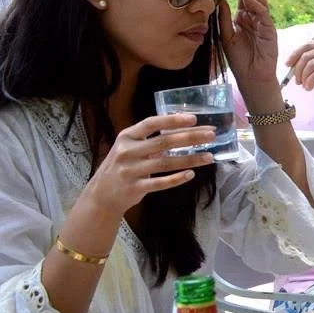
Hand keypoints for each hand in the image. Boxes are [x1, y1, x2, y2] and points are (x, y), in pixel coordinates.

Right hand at [84, 114, 216, 216]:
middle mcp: (127, 152)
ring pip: (165, 163)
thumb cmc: (124, 165)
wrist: (102, 194)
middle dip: (190, 138)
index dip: (172, 120)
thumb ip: (153, 139)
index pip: (151, 123)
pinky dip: (176, 179)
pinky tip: (191, 174)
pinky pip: (159, 183)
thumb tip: (188, 130)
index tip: (194, 118)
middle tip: (211, 135)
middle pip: (163, 142)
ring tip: (209, 157)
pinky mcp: (135, 188)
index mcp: (127, 137)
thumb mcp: (131, 148)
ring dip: (190, 159)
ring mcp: (130, 170)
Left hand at [219, 0, 279, 89]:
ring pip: (259, 0)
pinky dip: (256, 4)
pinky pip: (264, 12)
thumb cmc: (238, 58)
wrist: (251, 76)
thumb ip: (223, 18)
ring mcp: (263, 22)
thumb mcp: (226, 36)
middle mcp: (254, 17)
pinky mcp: (269, 28)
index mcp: (242, 17)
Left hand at [286, 39, 313, 101]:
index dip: (294, 54)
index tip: (288, 65)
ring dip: (303, 77)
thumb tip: (297, 65)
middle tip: (297, 81)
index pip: (307, 45)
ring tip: (305, 86)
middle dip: (298, 70)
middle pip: (306, 55)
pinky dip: (310, 82)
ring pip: (310, 65)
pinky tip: (310, 88)